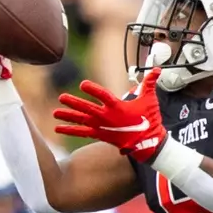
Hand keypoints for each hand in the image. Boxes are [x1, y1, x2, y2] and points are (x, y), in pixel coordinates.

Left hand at [54, 68, 168, 159]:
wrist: (148, 144)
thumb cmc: (149, 121)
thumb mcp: (150, 100)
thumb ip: (149, 83)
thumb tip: (157, 69)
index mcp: (118, 107)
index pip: (103, 96)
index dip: (93, 90)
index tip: (83, 84)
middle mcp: (107, 117)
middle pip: (87, 109)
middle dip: (74, 103)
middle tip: (61, 97)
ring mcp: (102, 127)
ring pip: (82, 121)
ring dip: (68, 117)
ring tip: (55, 113)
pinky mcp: (101, 135)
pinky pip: (82, 133)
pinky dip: (71, 130)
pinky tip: (58, 129)